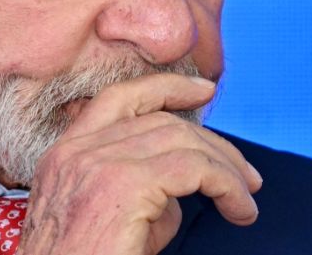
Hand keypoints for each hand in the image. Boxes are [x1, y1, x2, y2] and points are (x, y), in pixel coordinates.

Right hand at [18, 74, 261, 254]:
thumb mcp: (106, 224)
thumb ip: (141, 195)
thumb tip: (178, 191)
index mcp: (65, 156)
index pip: (120, 100)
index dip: (167, 87)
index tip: (204, 91)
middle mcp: (76, 153)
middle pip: (162, 120)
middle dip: (213, 144)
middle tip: (246, 176)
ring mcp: (95, 165)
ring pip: (181, 139)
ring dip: (226, 168)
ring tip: (245, 199)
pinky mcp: (122, 186)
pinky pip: (193, 168)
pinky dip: (226, 185)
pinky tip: (238, 209)